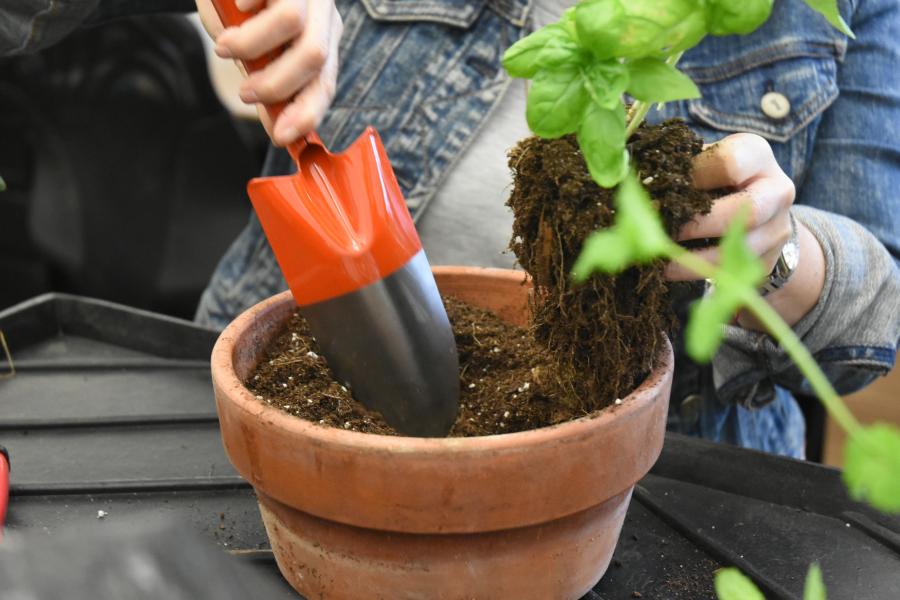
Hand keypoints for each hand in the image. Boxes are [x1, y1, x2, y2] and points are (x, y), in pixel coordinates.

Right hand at [195, 0, 341, 145]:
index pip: (325, 82)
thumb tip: (276, 126)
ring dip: (251, 45)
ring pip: (292, 24)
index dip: (306, 113)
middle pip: (314, 57)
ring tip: (224, 47)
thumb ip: (265, 81)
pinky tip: (237, 5)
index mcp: (323, 39)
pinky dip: (244, 3)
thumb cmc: (243, 9)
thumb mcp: (256, 49)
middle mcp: (322, 14)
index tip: (280, 137)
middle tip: (245, 93)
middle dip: (275, 85)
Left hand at [667, 133, 825, 328]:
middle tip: (659, 229)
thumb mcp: (707, 163)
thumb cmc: (719, 179)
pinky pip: (732, 271)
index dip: (692, 176)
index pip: (730, 162)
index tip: (661, 187)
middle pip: (744, 211)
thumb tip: (637, 179)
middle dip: (697, 224)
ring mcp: (776, 228)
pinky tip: (669, 269)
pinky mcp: (767, 260)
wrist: (761, 211)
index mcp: (756, 155)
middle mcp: (776, 190)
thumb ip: (682, 167)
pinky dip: (696, 271)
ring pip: (738, 248)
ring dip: (693, 256)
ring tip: (659, 254)